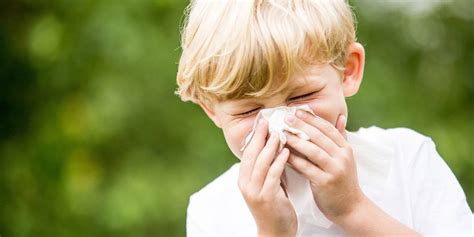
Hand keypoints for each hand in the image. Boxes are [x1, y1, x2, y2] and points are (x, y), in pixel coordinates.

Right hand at [239, 119, 296, 236]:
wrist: (275, 233)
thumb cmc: (274, 207)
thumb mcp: (267, 185)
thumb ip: (267, 168)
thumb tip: (274, 147)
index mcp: (244, 179)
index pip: (247, 152)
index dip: (254, 136)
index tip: (262, 121)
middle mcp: (246, 184)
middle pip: (251, 154)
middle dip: (260, 136)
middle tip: (268, 121)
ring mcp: (254, 191)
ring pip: (260, 163)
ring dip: (270, 146)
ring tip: (280, 133)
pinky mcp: (266, 198)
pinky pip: (272, 176)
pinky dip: (279, 162)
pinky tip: (287, 152)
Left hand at [284, 112, 365, 222]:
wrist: (350, 207)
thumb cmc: (343, 181)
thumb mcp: (346, 157)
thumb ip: (341, 137)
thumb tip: (340, 116)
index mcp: (345, 148)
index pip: (328, 128)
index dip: (312, 118)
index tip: (297, 110)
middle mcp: (342, 157)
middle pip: (319, 137)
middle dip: (301, 125)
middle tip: (286, 117)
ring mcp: (334, 170)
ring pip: (312, 151)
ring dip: (296, 141)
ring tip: (282, 133)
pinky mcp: (325, 182)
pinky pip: (306, 168)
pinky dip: (294, 160)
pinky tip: (283, 154)